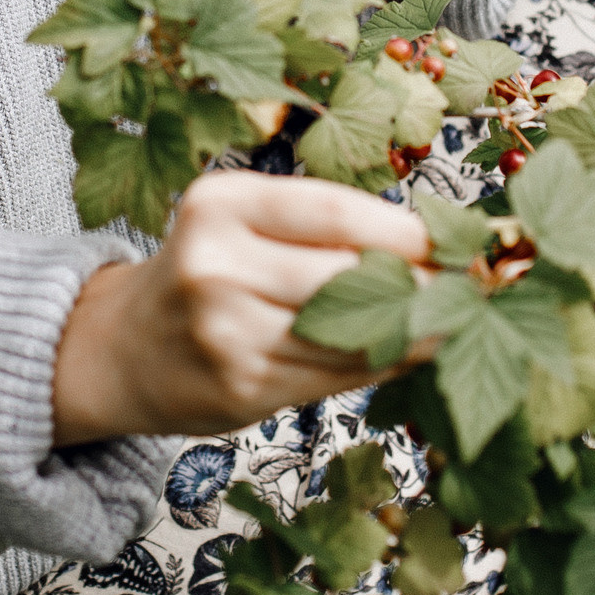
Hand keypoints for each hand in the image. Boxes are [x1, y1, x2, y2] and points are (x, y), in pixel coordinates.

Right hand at [53, 172, 430, 446]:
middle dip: (422, 286)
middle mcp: (216, 265)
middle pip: (350, 277)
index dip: (408, 232)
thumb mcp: (243, 222)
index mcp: (221, 204)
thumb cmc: (204, 271)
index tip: (460, 243)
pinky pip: (334, 378)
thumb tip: (436, 246)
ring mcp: (225, 333)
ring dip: (415, 333)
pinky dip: (382, 366)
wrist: (121, 349)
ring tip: (455, 324)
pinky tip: (409, 354)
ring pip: (350, 336)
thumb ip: (322, 228)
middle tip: (473, 288)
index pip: (336, 212)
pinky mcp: (241, 390)